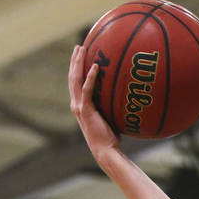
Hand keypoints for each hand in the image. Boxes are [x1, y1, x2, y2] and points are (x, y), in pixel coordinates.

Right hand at [68, 44, 119, 162]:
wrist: (106, 151)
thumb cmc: (111, 138)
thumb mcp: (111, 118)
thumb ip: (112, 106)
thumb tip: (126, 97)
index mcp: (80, 106)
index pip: (76, 83)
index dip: (76, 69)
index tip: (80, 56)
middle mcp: (76, 105)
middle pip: (72, 77)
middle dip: (74, 61)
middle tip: (78, 47)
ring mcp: (79, 107)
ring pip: (75, 80)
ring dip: (78, 63)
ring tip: (82, 50)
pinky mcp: (85, 110)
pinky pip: (87, 90)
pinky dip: (91, 78)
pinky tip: (96, 67)